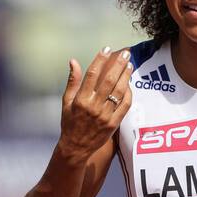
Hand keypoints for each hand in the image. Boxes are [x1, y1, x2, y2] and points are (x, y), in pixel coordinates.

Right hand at [60, 46, 132, 161]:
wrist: (76, 148)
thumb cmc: (70, 123)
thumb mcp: (66, 102)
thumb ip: (72, 81)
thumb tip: (73, 61)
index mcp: (80, 99)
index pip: (92, 74)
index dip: (100, 60)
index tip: (107, 49)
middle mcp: (93, 106)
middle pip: (109, 80)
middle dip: (118, 64)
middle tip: (125, 53)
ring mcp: (105, 116)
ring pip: (119, 92)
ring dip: (126, 76)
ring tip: (129, 65)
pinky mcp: (113, 124)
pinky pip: (124, 106)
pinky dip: (129, 94)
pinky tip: (129, 84)